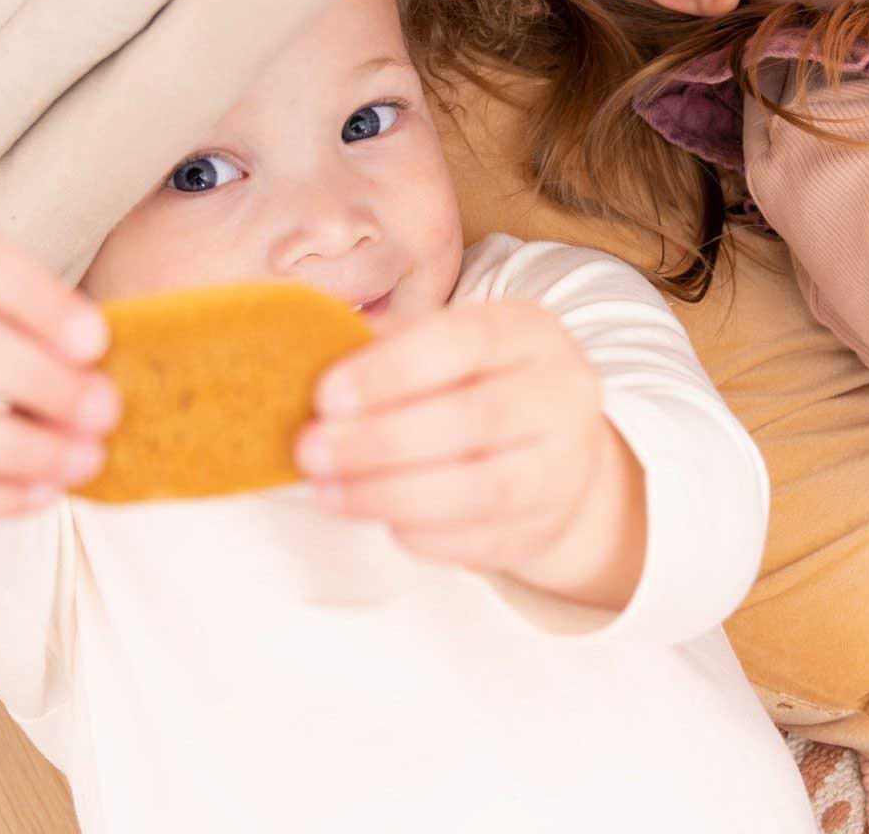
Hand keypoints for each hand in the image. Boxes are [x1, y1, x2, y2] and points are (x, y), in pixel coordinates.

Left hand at [295, 300, 645, 609]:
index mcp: (526, 331)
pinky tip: (373, 515)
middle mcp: (560, 393)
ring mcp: (562, 465)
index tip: (326, 396)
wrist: (552, 454)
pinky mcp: (545, 526)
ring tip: (326, 490)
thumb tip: (306, 365)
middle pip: (471, 419)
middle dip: (378, 440)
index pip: (461, 341)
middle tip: (310, 450)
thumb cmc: (473, 387)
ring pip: (478, 488)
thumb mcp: (439, 349)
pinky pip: (477, 538)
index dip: (390, 371)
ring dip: (389, 493)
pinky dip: (417, 531)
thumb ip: (383, 351)